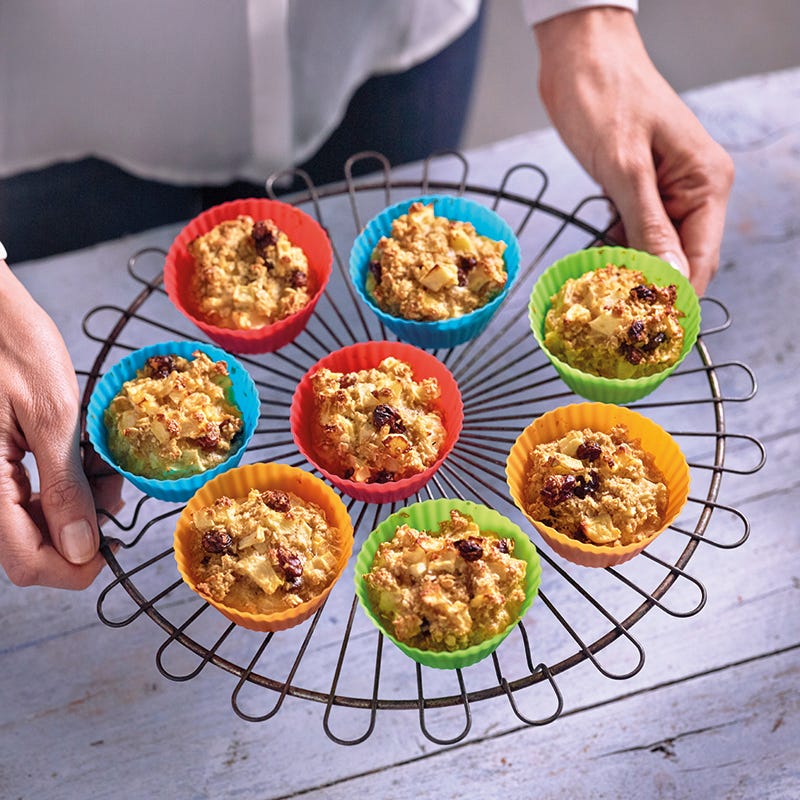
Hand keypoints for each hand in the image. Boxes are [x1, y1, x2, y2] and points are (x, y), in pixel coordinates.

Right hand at [0, 261, 121, 588]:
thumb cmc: (13, 348)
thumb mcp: (53, 416)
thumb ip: (65, 488)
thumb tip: (83, 549)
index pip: (27, 562)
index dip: (75, 566)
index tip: (113, 544)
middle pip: (29, 549)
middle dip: (81, 531)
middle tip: (113, 492)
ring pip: (31, 525)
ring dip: (74, 509)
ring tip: (101, 469)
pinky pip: (25, 497)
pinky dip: (60, 489)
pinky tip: (82, 463)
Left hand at [534, 7, 733, 294]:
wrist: (580, 55)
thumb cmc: (604, 97)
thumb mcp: (624, 166)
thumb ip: (648, 224)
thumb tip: (670, 277)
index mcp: (706, 183)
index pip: (702, 258)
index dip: (679, 297)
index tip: (652, 330)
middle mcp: (696, 190)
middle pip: (682, 259)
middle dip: (654, 289)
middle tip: (621, 322)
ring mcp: (668, 190)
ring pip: (658, 249)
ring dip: (634, 273)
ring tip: (607, 301)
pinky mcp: (641, 189)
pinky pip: (637, 233)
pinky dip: (620, 250)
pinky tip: (600, 266)